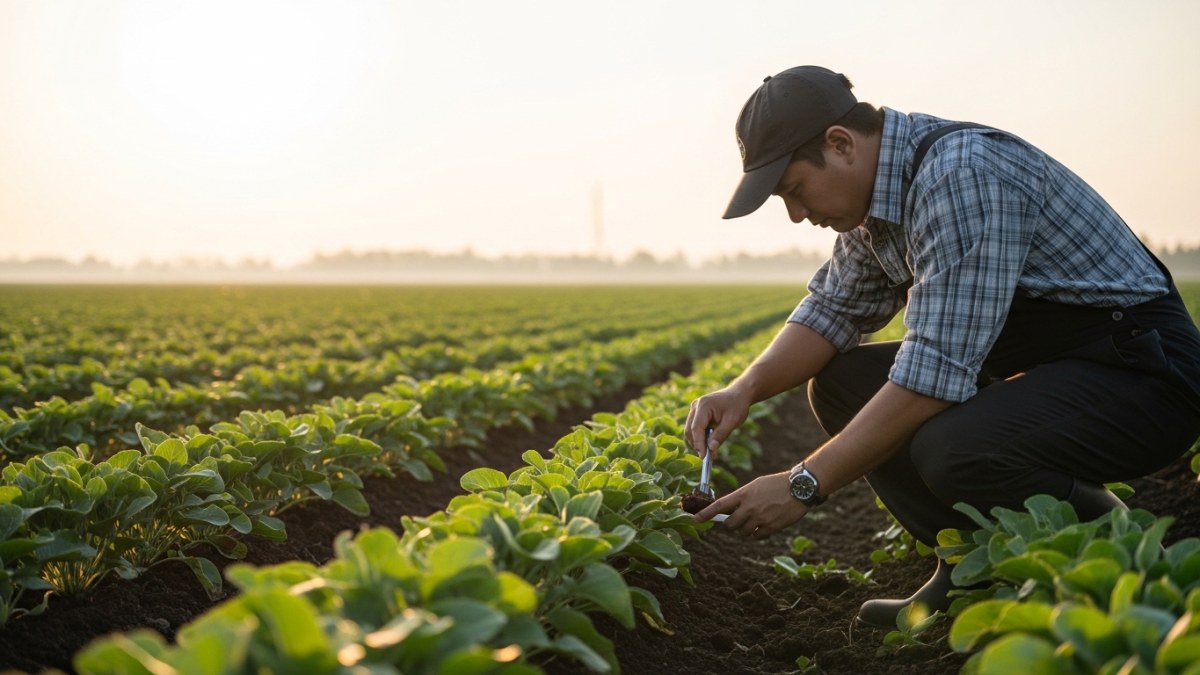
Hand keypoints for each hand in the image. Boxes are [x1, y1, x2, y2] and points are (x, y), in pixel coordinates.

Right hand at [684, 387, 751, 457]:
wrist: (738, 394)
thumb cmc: (737, 406)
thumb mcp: (732, 421)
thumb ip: (720, 435)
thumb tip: (711, 449)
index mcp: (703, 406)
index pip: (696, 428)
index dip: (698, 443)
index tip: (703, 457)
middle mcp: (695, 406)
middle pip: (689, 430)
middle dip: (697, 444)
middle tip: (707, 457)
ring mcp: (694, 409)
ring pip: (690, 430)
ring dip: (698, 442)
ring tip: (710, 452)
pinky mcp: (696, 413)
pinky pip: (694, 428)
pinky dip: (700, 437)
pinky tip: (709, 443)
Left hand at [693, 471, 807, 538]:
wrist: (799, 488)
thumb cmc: (776, 484)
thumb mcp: (756, 485)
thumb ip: (742, 497)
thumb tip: (731, 509)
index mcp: (743, 494)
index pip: (719, 505)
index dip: (706, 513)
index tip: (695, 519)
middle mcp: (749, 507)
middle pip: (730, 524)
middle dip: (731, 524)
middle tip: (738, 519)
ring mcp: (760, 518)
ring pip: (743, 532)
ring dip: (745, 529)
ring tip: (755, 520)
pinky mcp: (771, 527)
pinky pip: (757, 536)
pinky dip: (757, 533)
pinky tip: (764, 524)